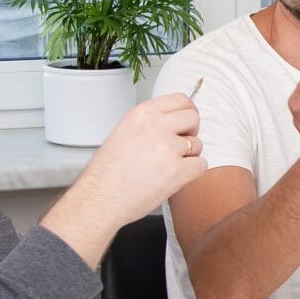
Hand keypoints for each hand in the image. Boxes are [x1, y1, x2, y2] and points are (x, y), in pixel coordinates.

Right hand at [77, 92, 206, 221]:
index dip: (187, 112)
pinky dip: (192, 172)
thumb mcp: (124, 132)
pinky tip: (174, 177)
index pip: (181, 100)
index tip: (186, 123)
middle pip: (193, 118)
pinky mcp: (177, 171)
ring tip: (167, 167)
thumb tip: (175, 122)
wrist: (99, 198)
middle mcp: (156, 126)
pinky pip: (201, 165)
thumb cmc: (107, 172)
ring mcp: (167, 148)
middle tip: (180, 146)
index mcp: (142, 114)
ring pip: (197, 144)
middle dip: (191, 132)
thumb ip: (150, 123)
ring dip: (189, 156)